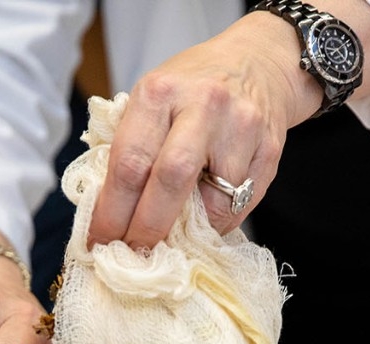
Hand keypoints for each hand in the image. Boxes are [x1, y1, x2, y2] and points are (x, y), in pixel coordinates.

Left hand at [87, 17, 308, 247]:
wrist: (257, 62)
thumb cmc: (193, 88)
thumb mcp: (153, 98)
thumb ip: (132, 145)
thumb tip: (107, 212)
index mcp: (160, 92)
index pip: (129, 163)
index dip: (112, 212)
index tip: (99, 242)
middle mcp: (203, 106)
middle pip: (170, 182)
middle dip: (146, 229)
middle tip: (132, 255)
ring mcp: (241, 128)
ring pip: (213, 203)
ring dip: (188, 232)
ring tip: (171, 237)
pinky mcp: (270, 150)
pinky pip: (241, 206)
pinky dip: (218, 223)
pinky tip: (205, 219)